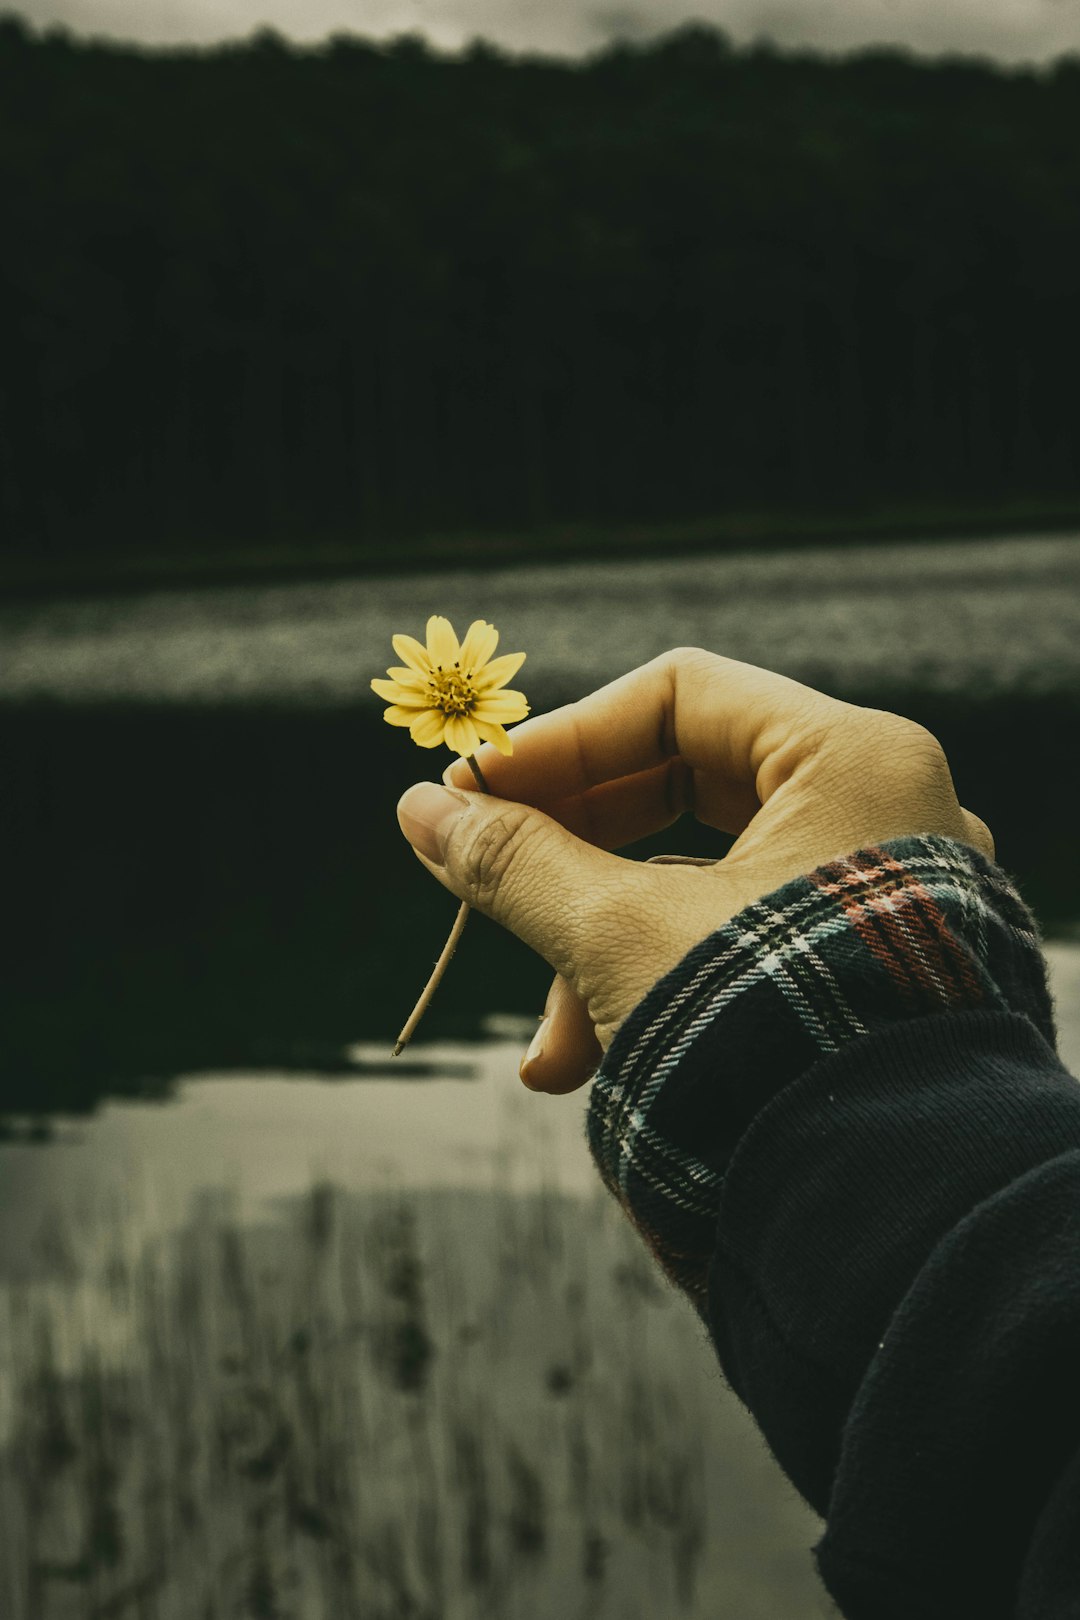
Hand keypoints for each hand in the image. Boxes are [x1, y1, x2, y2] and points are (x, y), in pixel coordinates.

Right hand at [396, 648, 992, 1093]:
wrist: (886, 1204)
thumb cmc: (766, 1041)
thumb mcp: (617, 936)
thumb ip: (515, 860)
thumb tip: (421, 812)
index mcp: (851, 760)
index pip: (677, 697)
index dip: (562, 741)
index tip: (474, 794)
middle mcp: (881, 813)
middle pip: (682, 791)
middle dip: (571, 861)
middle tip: (488, 882)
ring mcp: (879, 898)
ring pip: (701, 885)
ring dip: (600, 953)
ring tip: (546, 1052)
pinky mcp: (864, 974)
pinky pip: (740, 947)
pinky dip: (660, 991)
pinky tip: (584, 1066)